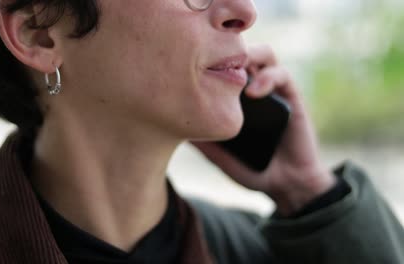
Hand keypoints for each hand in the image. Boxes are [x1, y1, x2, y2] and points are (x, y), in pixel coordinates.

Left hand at [192, 45, 336, 215]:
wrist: (285, 184)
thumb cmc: (252, 168)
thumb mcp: (219, 155)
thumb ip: (202, 143)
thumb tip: (173, 130)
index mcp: (237, 97)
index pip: (224, 64)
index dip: (210, 57)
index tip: (191, 63)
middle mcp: (255, 88)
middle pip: (242, 52)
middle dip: (228, 48)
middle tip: (212, 56)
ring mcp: (273, 90)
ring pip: (264, 54)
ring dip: (249, 54)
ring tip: (234, 68)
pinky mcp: (291, 97)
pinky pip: (282, 75)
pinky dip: (267, 78)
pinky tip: (254, 92)